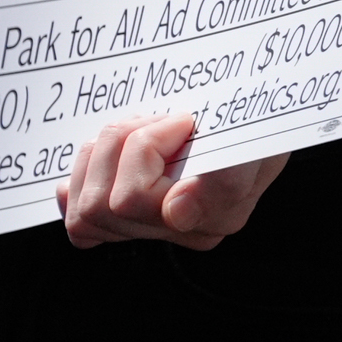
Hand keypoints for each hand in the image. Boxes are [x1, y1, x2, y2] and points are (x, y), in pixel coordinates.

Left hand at [58, 114, 291, 250]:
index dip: (146, 147)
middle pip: (101, 206)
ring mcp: (151, 227)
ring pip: (84, 213)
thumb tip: (177, 214)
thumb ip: (226, 180)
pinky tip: (102, 164)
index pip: (132, 199)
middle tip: (159, 121)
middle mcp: (182, 230)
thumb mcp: (258, 140)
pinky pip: (80, 224)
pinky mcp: (126, 218)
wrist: (260, 111)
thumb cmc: (260, 120)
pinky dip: (81, 186)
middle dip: (120, 147)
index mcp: (214, 218)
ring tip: (139, 129)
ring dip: (102, 155)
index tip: (184, 121)